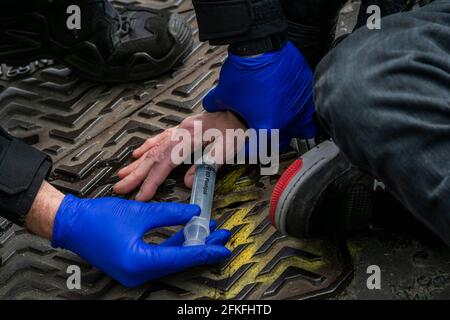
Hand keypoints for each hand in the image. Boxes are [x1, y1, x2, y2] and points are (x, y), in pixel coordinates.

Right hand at [51, 195, 230, 286]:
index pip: (181, 258)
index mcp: (138, 263)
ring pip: (171, 258)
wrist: (71, 222)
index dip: (205, 251)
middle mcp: (137, 272)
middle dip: (202, 246)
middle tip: (222, 236)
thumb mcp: (141, 212)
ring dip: (189, 245)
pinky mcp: (132, 263)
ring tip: (209, 231)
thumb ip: (171, 214)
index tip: (223, 247)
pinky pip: (160, 256)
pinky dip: (175, 245)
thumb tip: (193, 212)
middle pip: (179, 260)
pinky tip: (187, 234)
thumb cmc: (97, 219)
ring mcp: (134, 270)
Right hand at [113, 111, 245, 200]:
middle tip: (120, 188)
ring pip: (153, 147)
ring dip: (137, 163)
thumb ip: (208, 164)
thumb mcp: (228, 148)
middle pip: (154, 156)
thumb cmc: (237, 129)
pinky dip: (147, 147)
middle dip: (136, 174)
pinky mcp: (182, 129)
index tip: (141, 196)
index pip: (165, 163)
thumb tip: (188, 182)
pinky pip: (159, 138)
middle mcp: (181, 132)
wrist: (242, 109)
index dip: (152, 181)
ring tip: (123, 174)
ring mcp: (180, 129)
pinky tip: (138, 153)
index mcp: (190, 138)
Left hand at [204, 41, 317, 148]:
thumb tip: (211, 106)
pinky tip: (293, 106)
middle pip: (282, 143)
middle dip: (271, 142)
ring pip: (302, 130)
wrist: (261, 46)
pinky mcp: (307, 92)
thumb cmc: (246, 71)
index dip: (248, 151)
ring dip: (292, 130)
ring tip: (284, 126)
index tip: (245, 149)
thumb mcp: (224, 94)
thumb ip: (216, 105)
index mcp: (266, 127)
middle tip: (262, 136)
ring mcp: (300, 107)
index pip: (258, 150)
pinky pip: (310, 109)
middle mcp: (287, 121)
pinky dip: (302, 111)